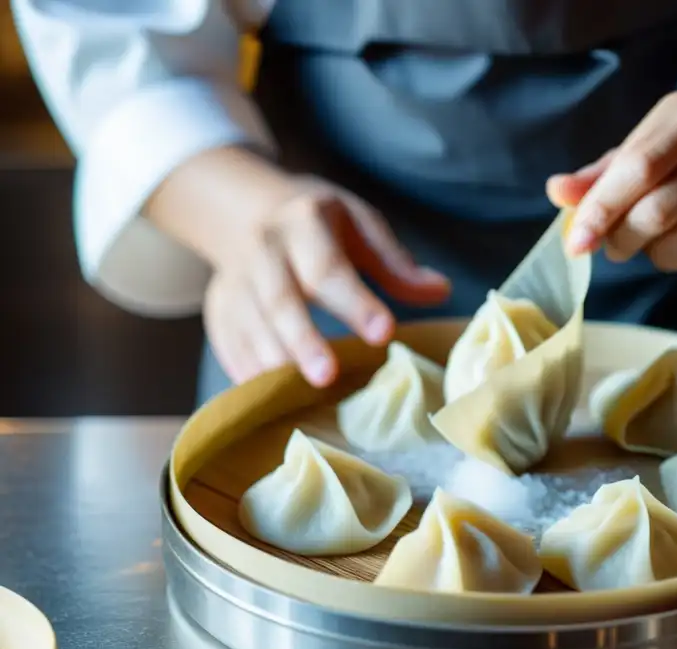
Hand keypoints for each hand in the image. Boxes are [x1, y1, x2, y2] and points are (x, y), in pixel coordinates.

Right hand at [202, 174, 449, 386]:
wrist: (243, 209)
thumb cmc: (318, 223)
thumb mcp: (359, 224)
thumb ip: (396, 263)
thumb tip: (443, 291)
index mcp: (304, 222)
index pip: (329, 267)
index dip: (355, 302)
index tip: (385, 333)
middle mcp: (263, 250)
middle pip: (280, 300)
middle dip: (303, 341)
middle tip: (327, 377)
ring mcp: (234, 281)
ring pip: (250, 326)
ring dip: (274, 363)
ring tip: (299, 396)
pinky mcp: (219, 310)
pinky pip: (230, 345)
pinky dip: (249, 372)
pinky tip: (270, 397)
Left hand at [547, 91, 676, 288]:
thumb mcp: (656, 145)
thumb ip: (605, 172)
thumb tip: (557, 191)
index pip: (638, 167)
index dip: (599, 209)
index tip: (576, 243)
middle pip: (654, 216)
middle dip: (622, 241)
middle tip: (619, 244)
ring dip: (658, 257)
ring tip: (671, 237)